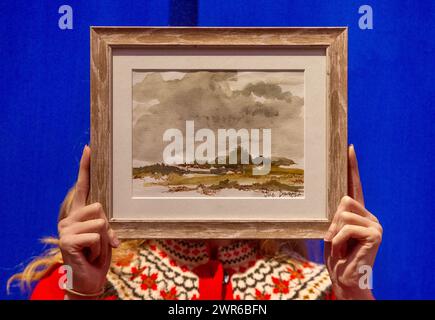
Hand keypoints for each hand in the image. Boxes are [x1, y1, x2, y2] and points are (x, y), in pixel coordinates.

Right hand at [58, 145, 118, 298]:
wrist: (89, 278)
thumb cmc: (98, 254)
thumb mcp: (105, 236)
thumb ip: (105, 223)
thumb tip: (105, 223)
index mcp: (80, 213)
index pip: (83, 186)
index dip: (85, 167)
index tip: (89, 148)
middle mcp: (70, 217)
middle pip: (99, 208)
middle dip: (106, 227)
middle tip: (99, 243)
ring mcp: (66, 228)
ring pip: (100, 223)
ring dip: (104, 241)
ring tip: (94, 250)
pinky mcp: (66, 239)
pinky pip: (96, 237)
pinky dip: (99, 249)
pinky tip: (89, 256)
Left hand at [324, 145, 382, 299]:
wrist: (346, 279)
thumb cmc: (336, 256)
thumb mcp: (332, 231)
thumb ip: (335, 214)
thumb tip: (339, 199)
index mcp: (357, 213)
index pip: (354, 185)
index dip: (351, 167)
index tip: (348, 148)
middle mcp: (369, 215)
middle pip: (343, 199)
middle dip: (333, 220)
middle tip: (334, 240)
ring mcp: (375, 224)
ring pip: (343, 212)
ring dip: (335, 232)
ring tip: (340, 247)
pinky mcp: (375, 233)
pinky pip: (347, 227)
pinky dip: (339, 240)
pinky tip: (344, 251)